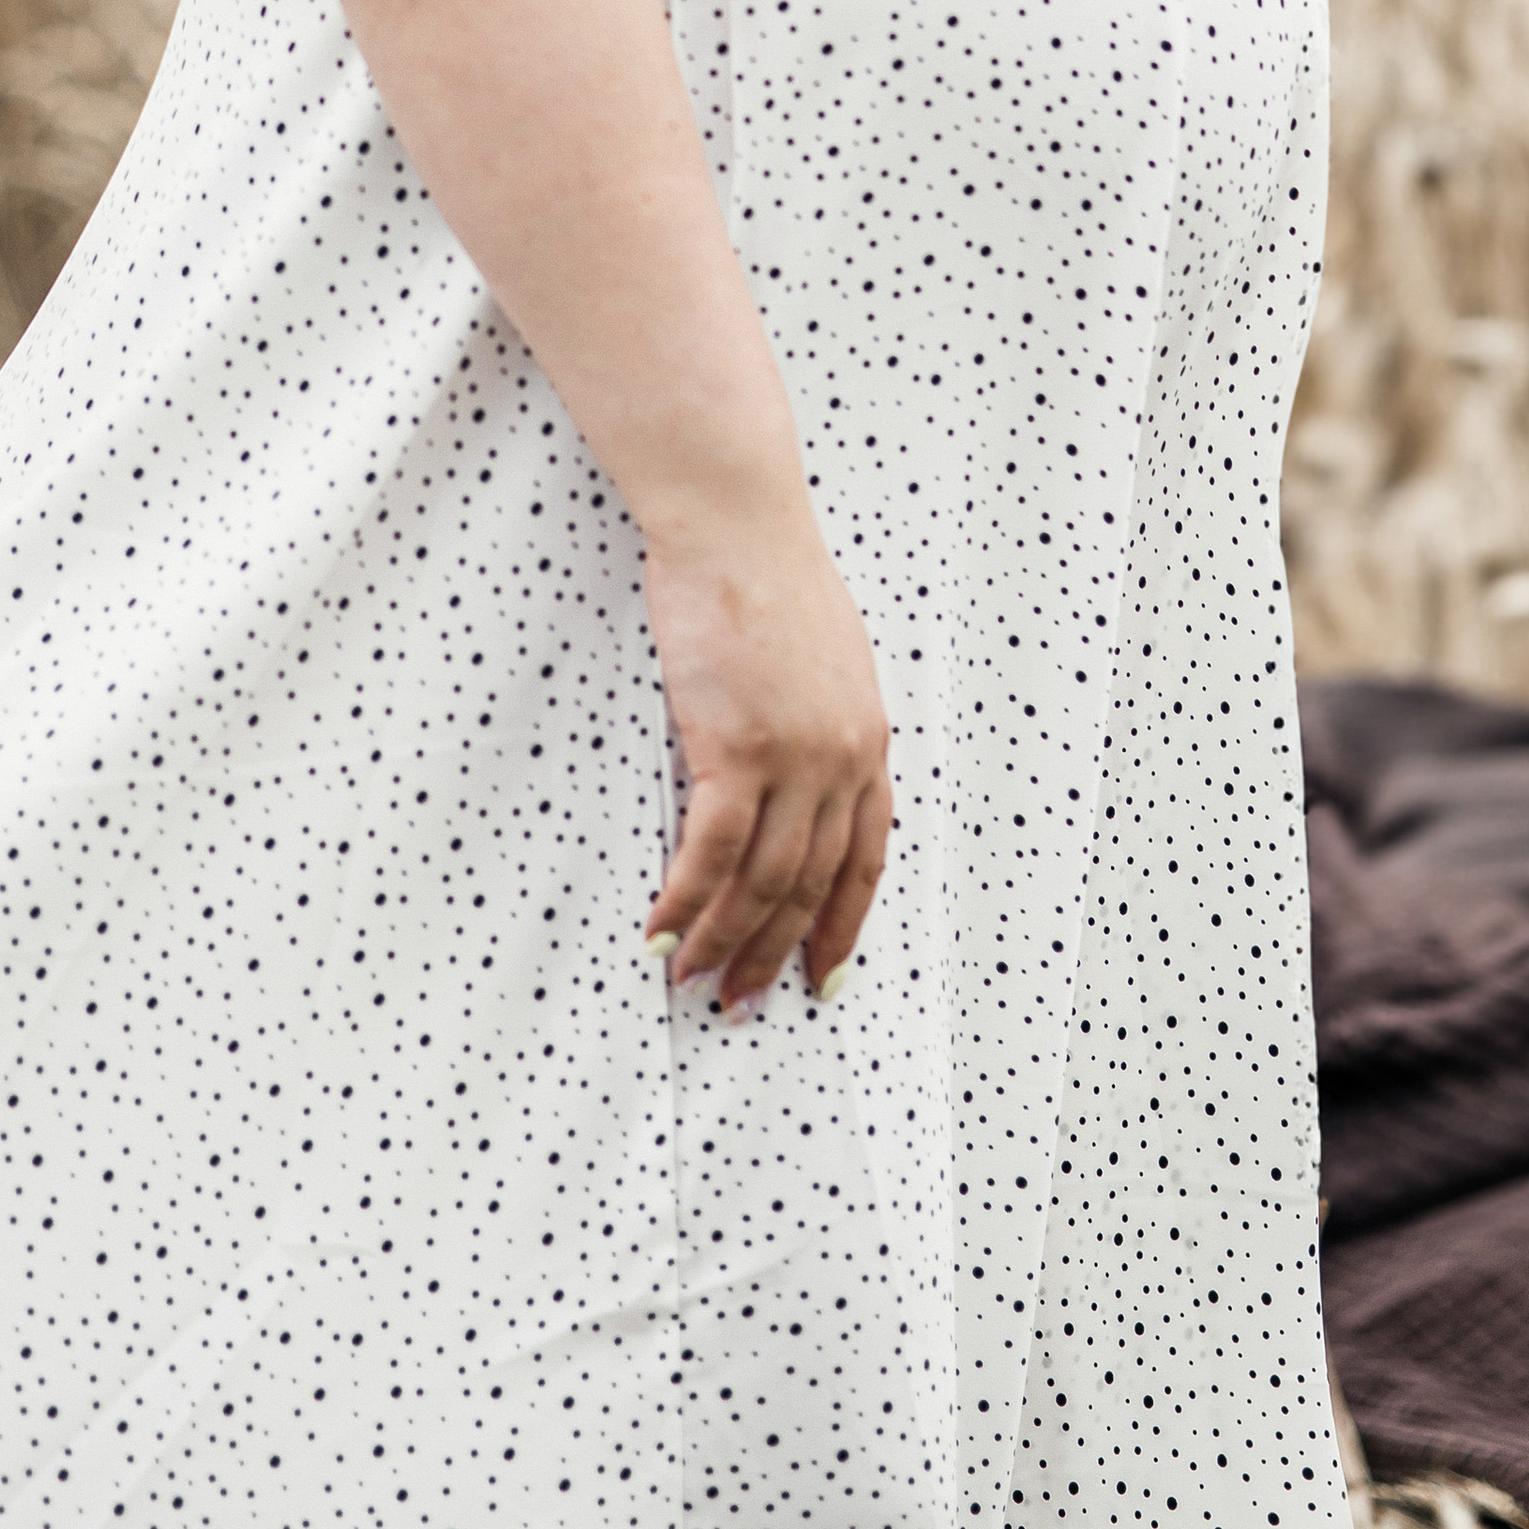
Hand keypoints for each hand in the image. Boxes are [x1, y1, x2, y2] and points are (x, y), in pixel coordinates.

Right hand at [640, 505, 892, 1013]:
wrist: (736, 528)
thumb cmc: (767, 579)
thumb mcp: (827, 663)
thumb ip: (823, 728)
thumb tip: (800, 785)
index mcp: (868, 742)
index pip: (863, 861)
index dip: (840, 927)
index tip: (823, 978)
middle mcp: (841, 761)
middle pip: (809, 885)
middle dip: (775, 954)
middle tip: (741, 1000)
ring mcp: (793, 759)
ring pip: (760, 883)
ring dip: (724, 942)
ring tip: (693, 979)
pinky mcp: (736, 749)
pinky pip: (710, 854)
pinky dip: (684, 902)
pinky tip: (661, 933)